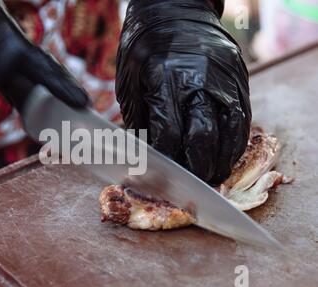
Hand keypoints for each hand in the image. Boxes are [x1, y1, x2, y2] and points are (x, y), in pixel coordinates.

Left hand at [116, 0, 250, 184]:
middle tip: (192, 183)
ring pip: (229, 132)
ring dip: (221, 161)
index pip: (169, 134)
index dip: (167, 161)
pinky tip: (226, 155)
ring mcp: (223, 77)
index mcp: (164, 80)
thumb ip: (141, 120)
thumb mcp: (130, 83)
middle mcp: (197, 80)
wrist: (172, 11)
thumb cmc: (143, 49)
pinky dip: (235, 143)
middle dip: (197, 168)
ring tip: (212, 175)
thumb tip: (149, 156)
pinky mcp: (238, 77)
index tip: (164, 175)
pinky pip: (243, 119)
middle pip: (202, 138)